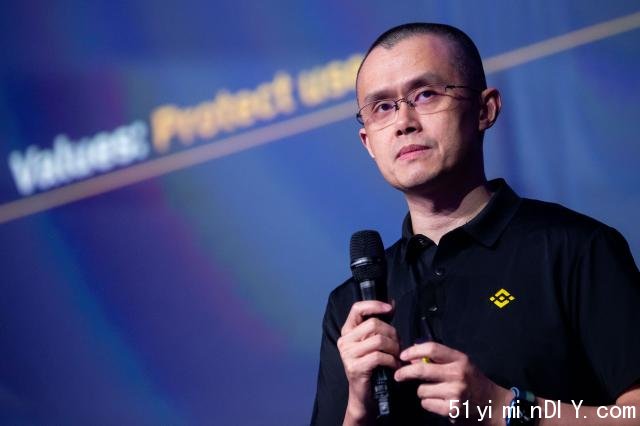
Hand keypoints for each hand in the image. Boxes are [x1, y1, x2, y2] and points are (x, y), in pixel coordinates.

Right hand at [337, 300, 400, 422]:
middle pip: (374, 325)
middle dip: (392, 333)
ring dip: (394, 348)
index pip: (357, 308)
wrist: (365, 395)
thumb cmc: (372, 366)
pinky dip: (392, 361)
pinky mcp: (355, 367)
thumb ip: (380, 324)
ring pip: (378, 340)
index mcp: (348, 331)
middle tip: (398, 345)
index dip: (374, 305)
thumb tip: (391, 303)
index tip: (389, 309)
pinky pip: (379, 356)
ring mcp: (348, 354)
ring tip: (397, 356)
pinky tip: (395, 366)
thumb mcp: (374, 342)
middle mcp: (345, 340)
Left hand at [394, 342, 511, 424]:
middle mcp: (458, 374)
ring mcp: (455, 392)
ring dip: (422, 392)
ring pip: (422, 390)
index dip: (413, 351)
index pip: (432, 348)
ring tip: (433, 392)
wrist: (492, 405)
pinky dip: (428, 403)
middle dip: (404, 372)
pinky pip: (426, 403)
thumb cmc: (472, 381)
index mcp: (459, 359)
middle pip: (421, 370)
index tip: (403, 355)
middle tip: (398, 375)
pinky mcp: (452, 409)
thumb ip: (439, 359)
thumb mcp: (460, 364)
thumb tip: (412, 357)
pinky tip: (438, 402)